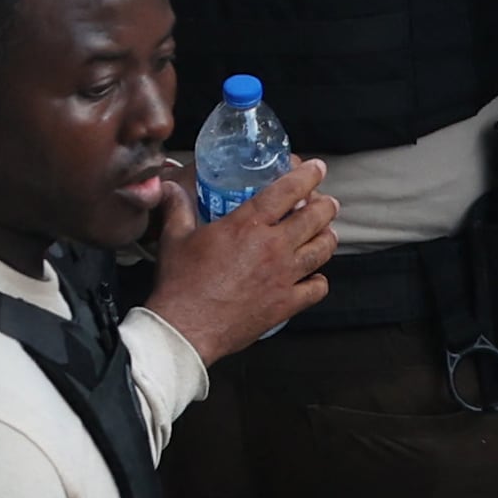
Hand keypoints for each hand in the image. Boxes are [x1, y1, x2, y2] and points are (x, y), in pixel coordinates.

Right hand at [143, 156, 336, 364]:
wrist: (186, 329)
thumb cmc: (180, 283)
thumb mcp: (175, 237)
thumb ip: (177, 208)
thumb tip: (170, 188)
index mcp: (248, 224)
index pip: (289, 189)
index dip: (308, 174)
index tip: (316, 168)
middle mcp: (273, 247)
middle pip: (316, 217)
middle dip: (325, 205)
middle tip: (323, 202)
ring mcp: (283, 277)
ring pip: (323, 249)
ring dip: (327, 237)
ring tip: (325, 233)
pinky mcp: (285, 304)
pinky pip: (317, 288)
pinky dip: (319, 280)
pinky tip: (313, 276)